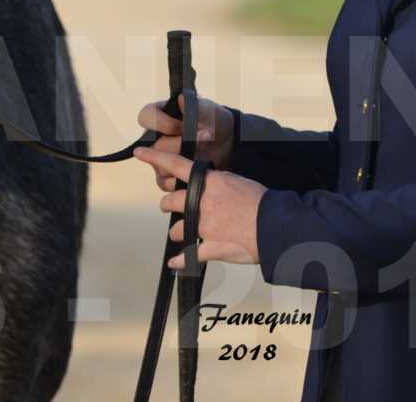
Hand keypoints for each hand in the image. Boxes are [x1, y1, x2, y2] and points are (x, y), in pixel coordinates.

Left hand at [133, 145, 265, 266]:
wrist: (275, 225)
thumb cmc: (261, 202)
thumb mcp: (236, 182)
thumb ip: (217, 184)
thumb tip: (209, 186)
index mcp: (209, 183)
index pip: (176, 165)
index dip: (155, 157)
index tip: (140, 152)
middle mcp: (202, 203)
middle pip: (170, 201)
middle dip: (169, 205)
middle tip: (172, 207)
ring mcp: (204, 227)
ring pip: (177, 229)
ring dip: (178, 230)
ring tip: (184, 232)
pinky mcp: (211, 248)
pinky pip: (189, 256)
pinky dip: (181, 261)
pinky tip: (175, 264)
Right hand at [136, 93, 233, 193]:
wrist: (227, 141)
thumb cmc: (212, 120)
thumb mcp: (206, 109)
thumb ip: (194, 105)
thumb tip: (181, 98)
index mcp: (158, 115)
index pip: (145, 117)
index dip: (162, 123)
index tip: (182, 126)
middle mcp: (154, 137)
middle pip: (155, 146)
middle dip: (181, 144)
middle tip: (203, 138)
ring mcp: (159, 158)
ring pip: (159, 166)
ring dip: (184, 161)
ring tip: (204, 153)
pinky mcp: (167, 176)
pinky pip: (165, 182)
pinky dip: (182, 179)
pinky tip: (197, 168)